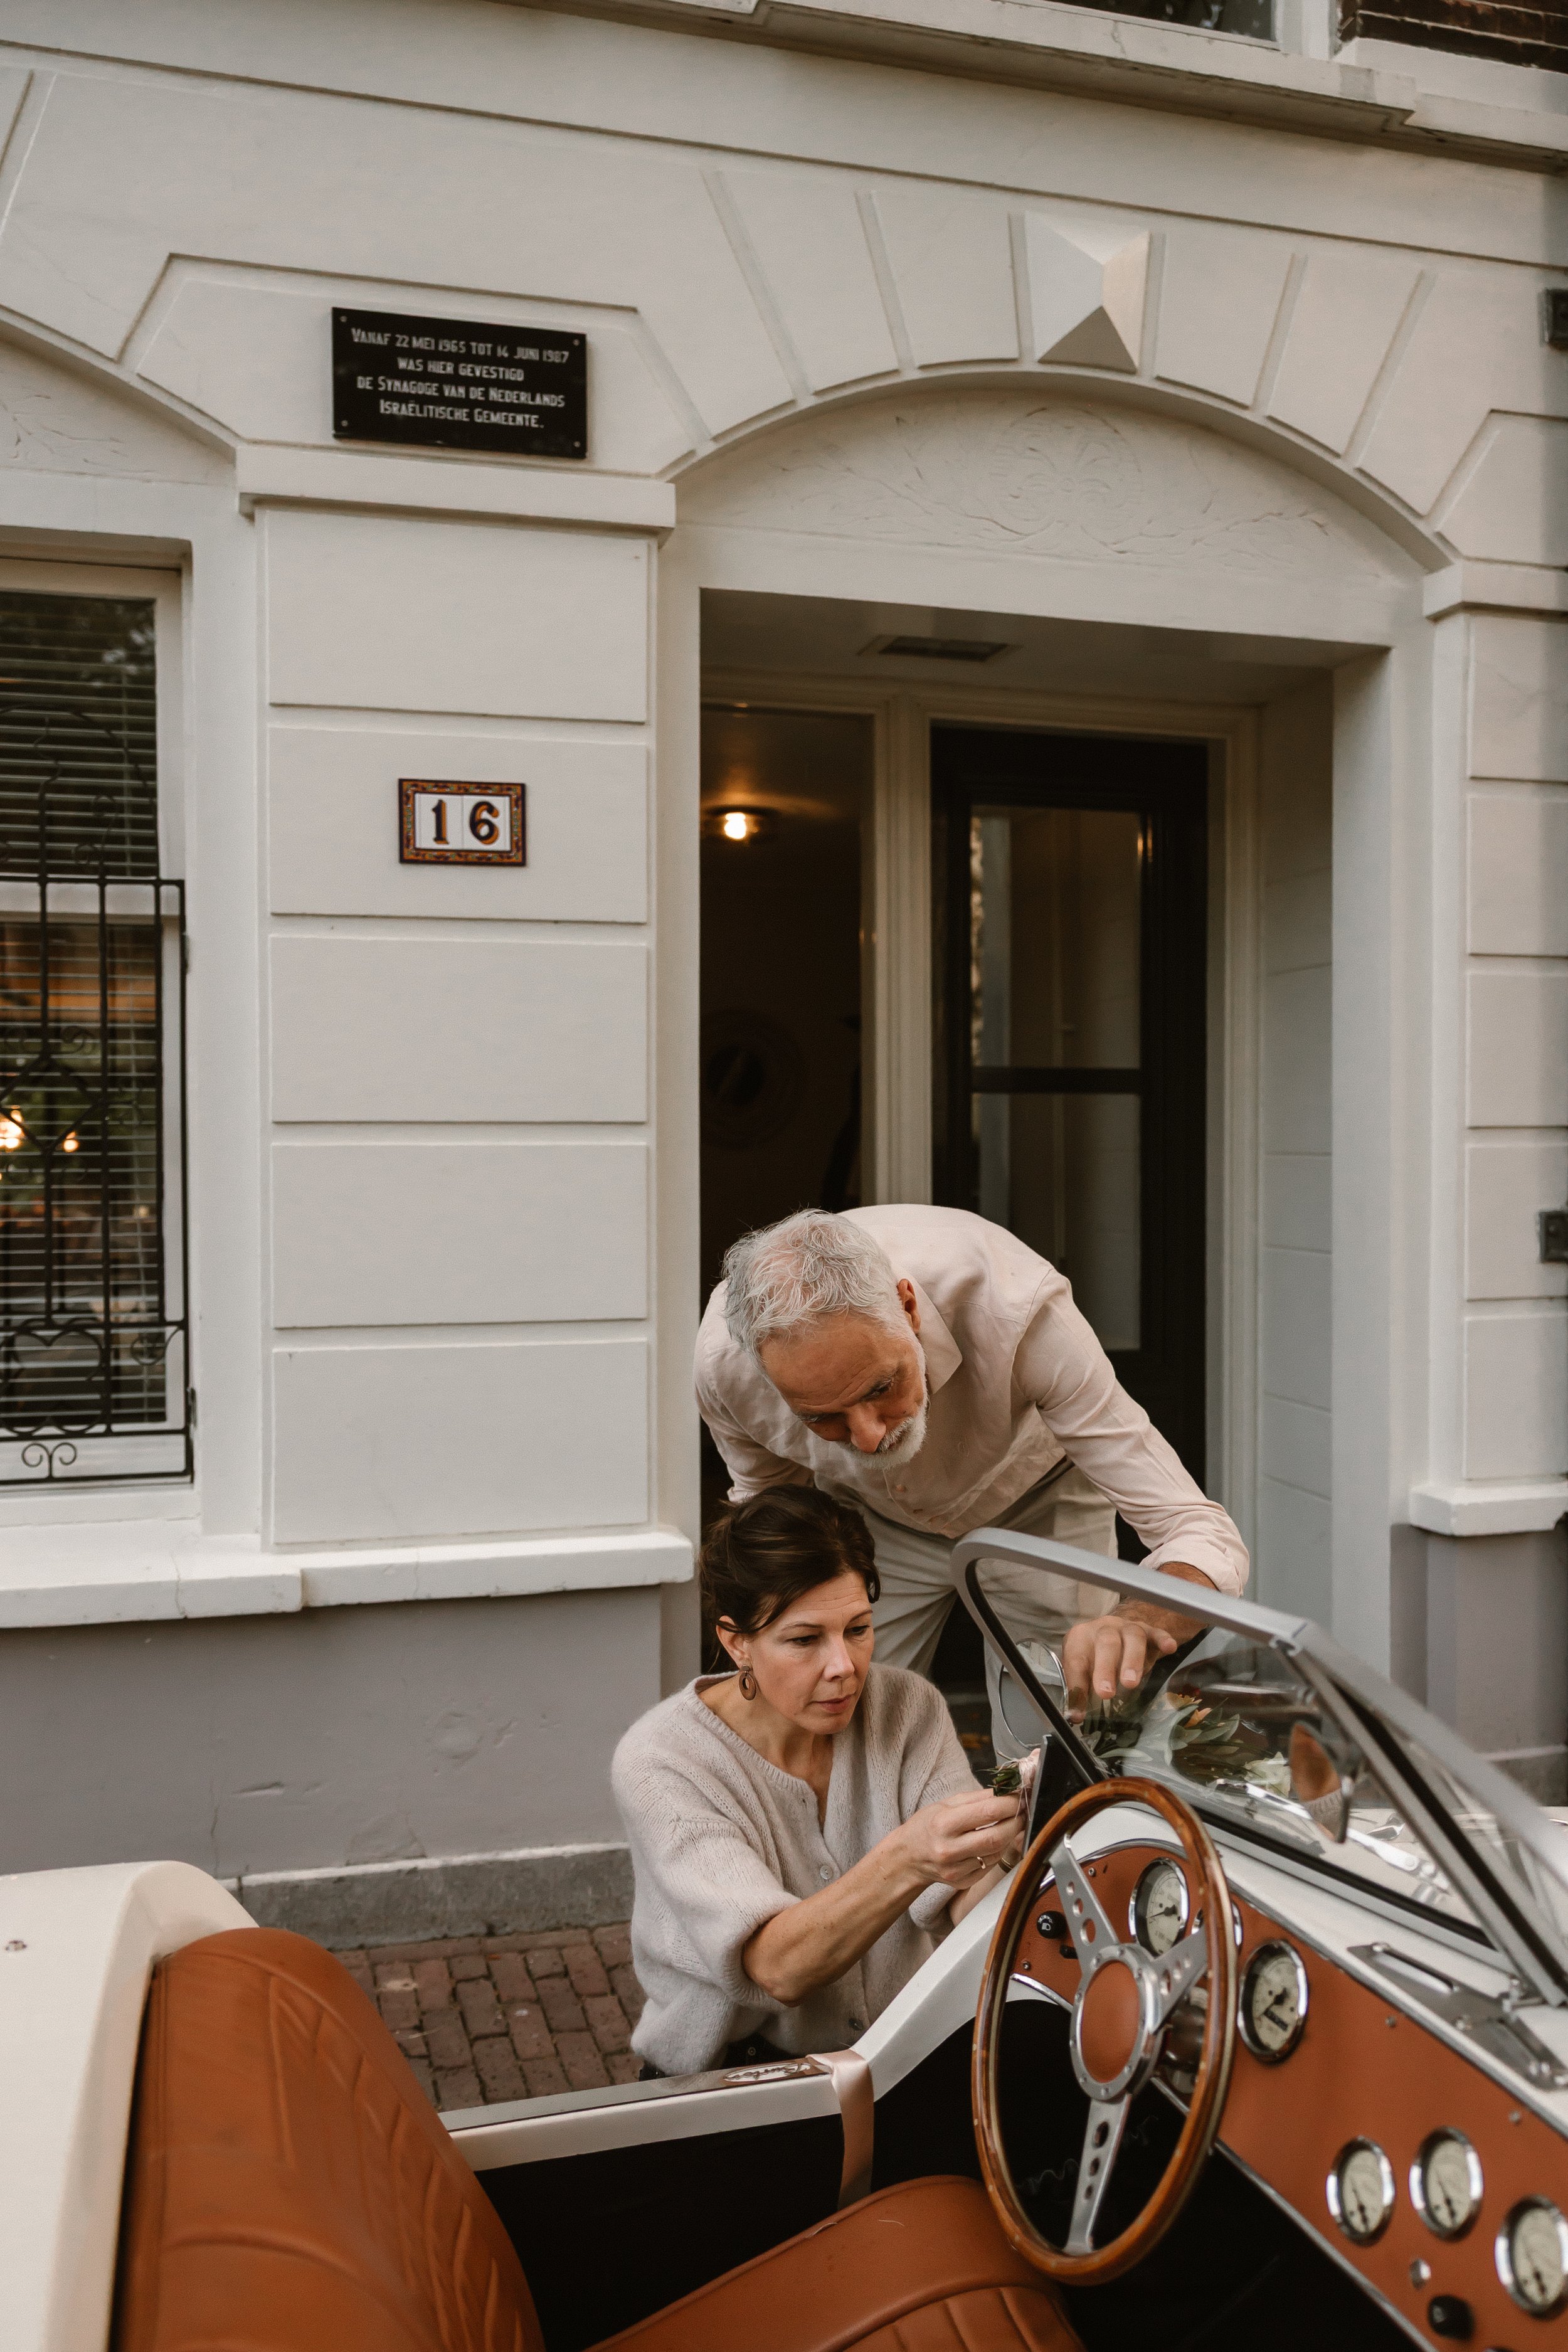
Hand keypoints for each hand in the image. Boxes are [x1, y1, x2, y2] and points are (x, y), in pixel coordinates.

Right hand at [899, 1788, 1023, 1886]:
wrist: (908, 1857)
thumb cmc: (927, 1825)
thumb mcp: (946, 1804)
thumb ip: (977, 1798)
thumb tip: (1007, 1791)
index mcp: (944, 1823)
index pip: (988, 1812)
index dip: (1010, 1804)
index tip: (1020, 1797)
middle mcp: (949, 1849)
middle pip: (997, 1837)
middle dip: (1015, 1822)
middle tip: (1021, 1812)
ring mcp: (956, 1870)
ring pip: (996, 1853)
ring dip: (1008, 1837)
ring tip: (1007, 1825)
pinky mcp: (962, 1882)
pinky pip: (990, 1866)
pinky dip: (996, 1852)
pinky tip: (992, 1843)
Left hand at [1062, 1612, 1176, 1718]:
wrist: (1115, 1628)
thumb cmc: (1094, 1653)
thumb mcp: (1082, 1669)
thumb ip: (1079, 1691)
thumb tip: (1075, 1716)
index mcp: (1081, 1638)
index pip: (1076, 1661)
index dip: (1077, 1687)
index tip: (1078, 1713)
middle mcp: (1104, 1628)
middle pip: (1106, 1643)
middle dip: (1106, 1668)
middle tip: (1106, 1693)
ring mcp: (1127, 1627)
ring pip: (1132, 1636)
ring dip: (1132, 1659)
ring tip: (1131, 1683)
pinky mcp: (1148, 1630)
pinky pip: (1156, 1632)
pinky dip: (1163, 1639)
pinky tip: (1169, 1647)